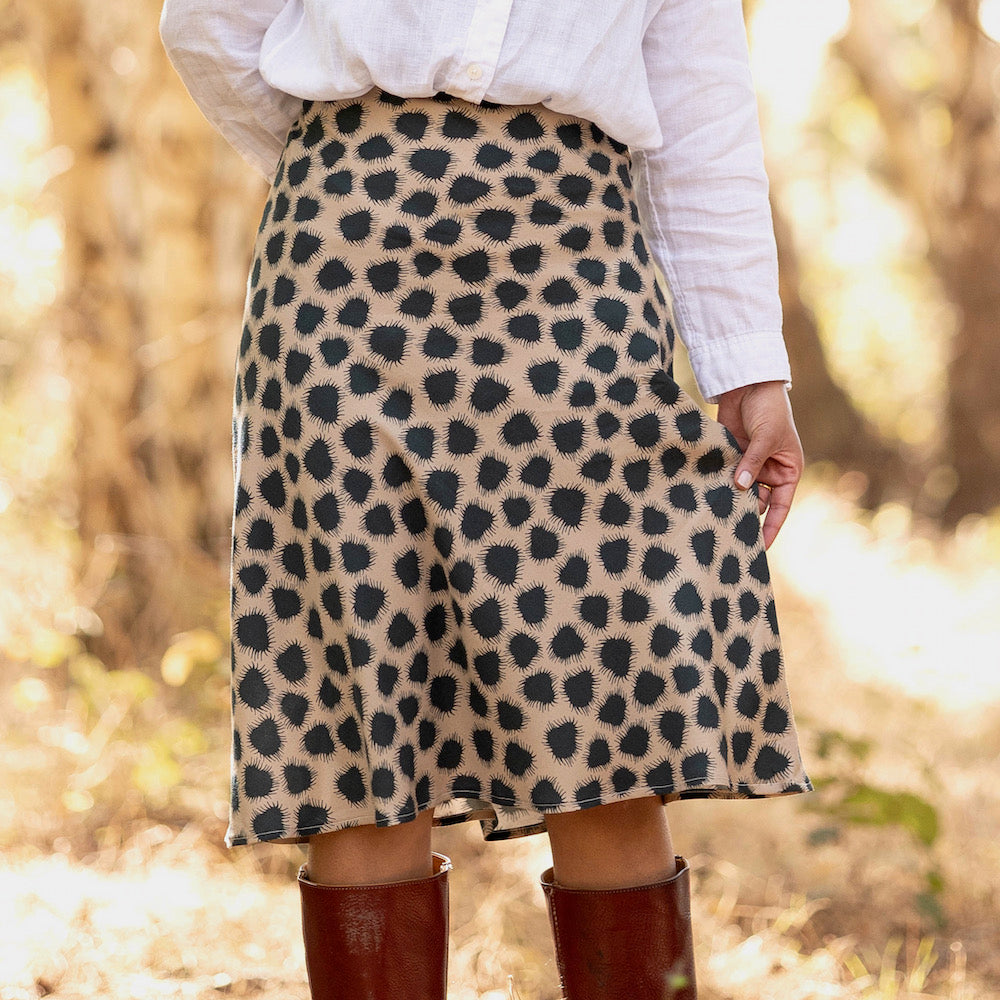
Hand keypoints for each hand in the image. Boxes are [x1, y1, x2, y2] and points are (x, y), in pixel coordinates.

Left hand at [715, 380, 802, 550]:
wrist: (749, 384)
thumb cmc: (769, 409)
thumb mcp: (766, 437)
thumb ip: (753, 462)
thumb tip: (740, 488)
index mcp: (788, 471)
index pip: (781, 506)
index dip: (772, 527)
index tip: (762, 548)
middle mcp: (769, 472)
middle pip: (757, 502)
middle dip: (744, 514)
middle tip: (729, 533)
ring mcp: (748, 465)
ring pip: (738, 491)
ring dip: (728, 499)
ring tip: (713, 516)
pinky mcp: (730, 457)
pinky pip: (723, 477)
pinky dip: (715, 485)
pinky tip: (703, 497)